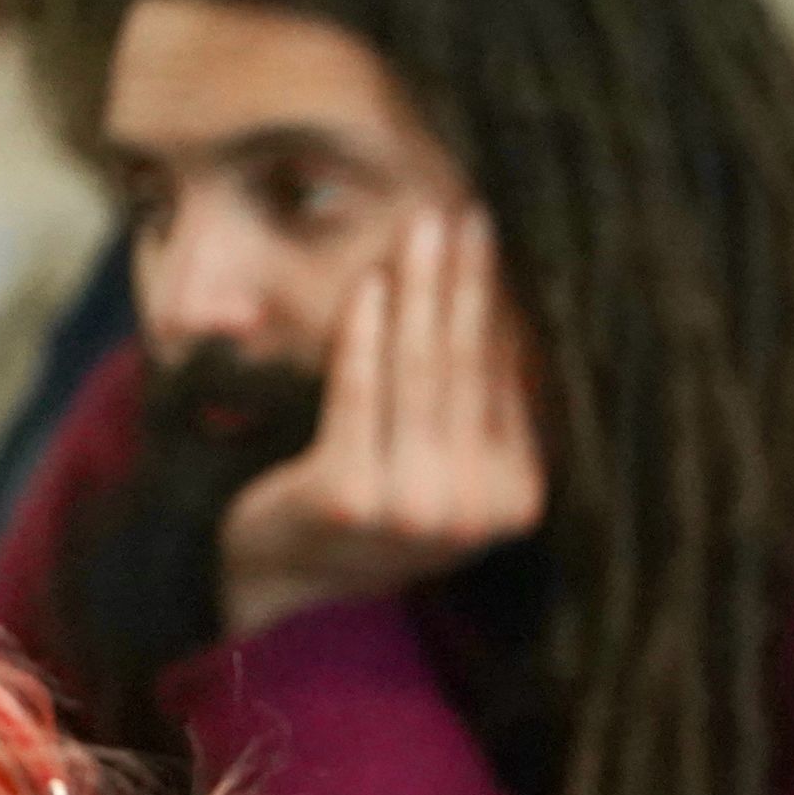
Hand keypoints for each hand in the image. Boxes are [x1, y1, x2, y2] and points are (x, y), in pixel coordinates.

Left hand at [217, 210, 543, 639]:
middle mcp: (476, 512)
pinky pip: (361, 394)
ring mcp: (414, 509)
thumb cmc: (366, 502)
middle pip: (468, 370)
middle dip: (465, 283)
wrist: (278, 580)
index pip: (507, 382)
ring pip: (421, 375)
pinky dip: (366, 334)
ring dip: (421, 291)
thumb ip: (473, 405)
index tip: (488, 240)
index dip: (497, 304)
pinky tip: (373, 285)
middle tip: (462, 214)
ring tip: (422, 230)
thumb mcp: (441, 463)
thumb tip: (505, 305)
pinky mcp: (350, 497)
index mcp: (515, 500)